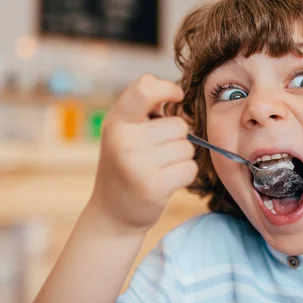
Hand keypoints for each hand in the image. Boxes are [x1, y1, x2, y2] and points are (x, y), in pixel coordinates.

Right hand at [89, 74, 196, 234]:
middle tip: (157, 153)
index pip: (145, 89)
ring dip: (181, 158)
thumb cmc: (125, 165)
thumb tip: (174, 90)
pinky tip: (167, 181)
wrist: (112, 213)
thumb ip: (144, 108)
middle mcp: (125, 141)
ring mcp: (138, 164)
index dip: (168, 89)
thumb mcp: (123, 132)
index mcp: (117, 122)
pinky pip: (190, 168)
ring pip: (187, 147)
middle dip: (177, 138)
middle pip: (179, 125)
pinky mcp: (154, 186)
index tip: (176, 96)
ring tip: (160, 168)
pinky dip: (185, 174)